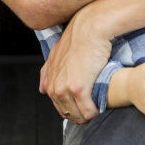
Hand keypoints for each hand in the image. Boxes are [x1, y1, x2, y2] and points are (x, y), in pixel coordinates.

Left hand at [39, 6, 113, 123]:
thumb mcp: (55, 55)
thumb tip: (42, 89)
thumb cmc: (77, 40)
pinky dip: (96, 111)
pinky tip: (101, 105)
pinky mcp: (78, 89)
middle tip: (93, 108)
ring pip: (78, 115)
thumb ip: (47, 73)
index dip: (73, 109)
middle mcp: (54, 87)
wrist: (89, 29)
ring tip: (98, 106)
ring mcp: (64, 89)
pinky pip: (88, 111)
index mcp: (49, 82)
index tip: (83, 105)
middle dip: (81, 114)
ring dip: (89, 115)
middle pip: (68, 114)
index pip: (59, 107)